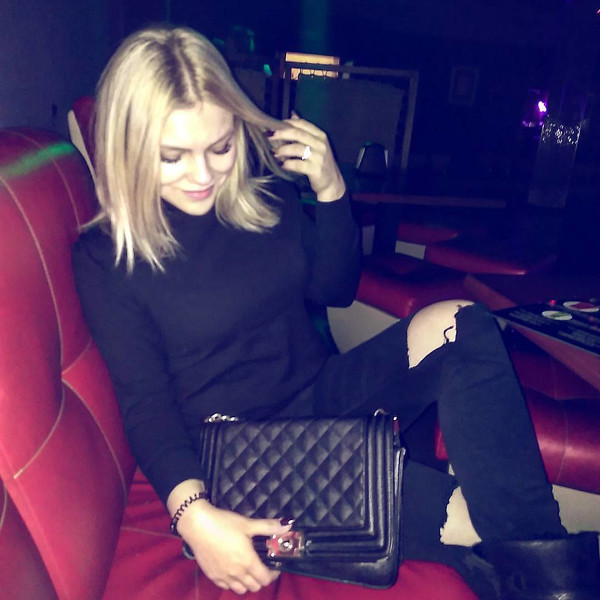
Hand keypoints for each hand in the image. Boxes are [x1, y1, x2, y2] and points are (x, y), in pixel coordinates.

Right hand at [176, 500, 290, 594]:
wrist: (198, 525)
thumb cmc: (224, 523)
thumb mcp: (248, 523)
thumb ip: (268, 527)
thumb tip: (287, 526)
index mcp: (248, 562)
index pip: (265, 579)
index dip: (273, 574)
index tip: (274, 565)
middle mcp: (236, 573)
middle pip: (254, 587)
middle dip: (261, 579)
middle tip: (262, 566)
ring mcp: (223, 577)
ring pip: (241, 589)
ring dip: (248, 583)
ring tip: (248, 569)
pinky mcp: (212, 576)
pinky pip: (227, 587)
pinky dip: (233, 583)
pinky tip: (233, 570)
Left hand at [270, 113, 345, 201]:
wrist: (332, 182)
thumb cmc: (320, 162)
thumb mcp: (315, 144)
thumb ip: (304, 130)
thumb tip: (292, 114)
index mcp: (320, 135)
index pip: (302, 124)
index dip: (287, 123)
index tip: (273, 125)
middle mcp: (321, 144)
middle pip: (298, 134)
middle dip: (281, 133)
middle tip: (269, 136)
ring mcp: (319, 157)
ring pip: (297, 148)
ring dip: (283, 150)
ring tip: (274, 153)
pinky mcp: (316, 170)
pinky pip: (299, 164)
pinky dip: (288, 164)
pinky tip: (281, 165)